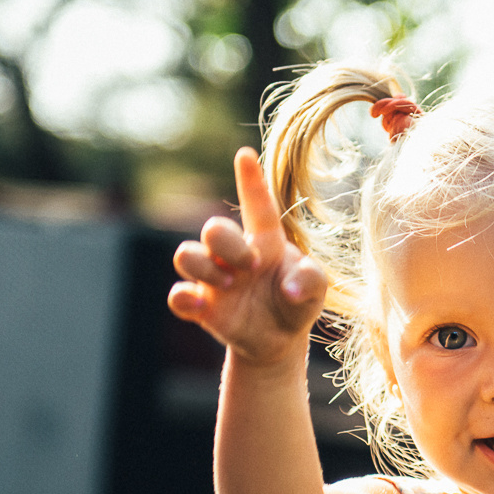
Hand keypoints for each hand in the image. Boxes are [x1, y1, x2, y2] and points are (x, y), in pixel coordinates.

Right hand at [168, 148, 329, 367]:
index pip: (258, 207)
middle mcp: (234, 254)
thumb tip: (289, 289)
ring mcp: (214, 278)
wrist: (279, 339)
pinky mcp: (201, 306)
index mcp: (265, 241)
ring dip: (203, 267)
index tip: (245, 154)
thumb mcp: (316, 290)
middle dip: (228, 244)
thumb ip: (312, 280)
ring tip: (228, 284)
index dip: (251, 182)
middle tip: (252, 267)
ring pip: (186, 254)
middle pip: (214, 229)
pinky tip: (201, 306)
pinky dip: (183, 298)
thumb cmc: (297, 300)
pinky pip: (177, 295)